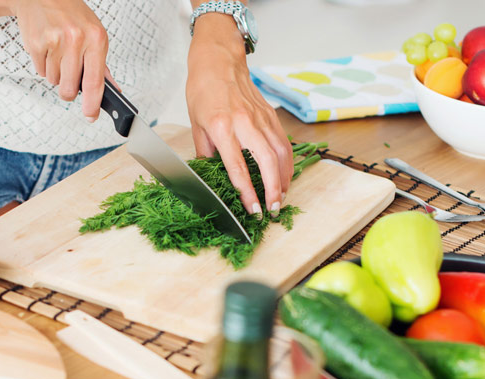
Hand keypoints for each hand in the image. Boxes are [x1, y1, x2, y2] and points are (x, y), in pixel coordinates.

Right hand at [11, 0, 109, 120]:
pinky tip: (47, 48)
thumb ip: (102, 64)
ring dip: (56, 73)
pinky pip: (40, 71)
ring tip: (58, 52)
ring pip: (54, 81)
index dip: (92, 104)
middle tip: (69, 77)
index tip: (91, 116)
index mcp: (96, 38)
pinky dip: (43, 65)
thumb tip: (112, 88)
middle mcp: (77, 39)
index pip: (96, 81)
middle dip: (68, 90)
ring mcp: (55, 41)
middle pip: (70, 88)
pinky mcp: (36, 43)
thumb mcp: (94, 34)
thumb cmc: (71, 14)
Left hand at [186, 15, 292, 215]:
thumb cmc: (203, 91)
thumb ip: (206, 153)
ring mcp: (261, 118)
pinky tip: (285, 176)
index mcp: (222, 128)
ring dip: (284, 178)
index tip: (253, 210)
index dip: (248, 192)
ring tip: (281, 197)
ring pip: (280, 153)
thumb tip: (211, 177)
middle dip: (272, 190)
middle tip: (273, 209)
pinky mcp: (270, 115)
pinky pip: (283, 142)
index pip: (238, 167)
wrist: (219, 61)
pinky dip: (287, 162)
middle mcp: (244, 123)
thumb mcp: (196, 125)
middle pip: (266, 162)